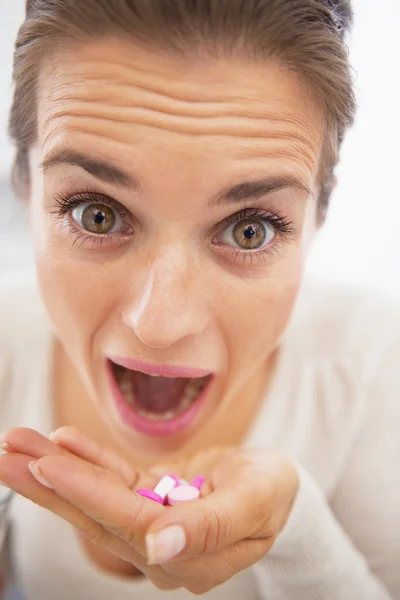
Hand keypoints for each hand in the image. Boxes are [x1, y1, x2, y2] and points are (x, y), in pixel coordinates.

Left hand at [0, 427, 298, 593]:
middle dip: (50, 484)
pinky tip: (61, 441)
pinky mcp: (148, 498)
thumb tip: (159, 548)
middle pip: (98, 513)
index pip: (128, 524)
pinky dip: (87, 458)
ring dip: (56, 469)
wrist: (276, 484)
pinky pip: (113, 477)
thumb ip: (210, 528)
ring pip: (97, 494)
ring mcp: (150, 522)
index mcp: (187, 558)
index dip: (89, 494)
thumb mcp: (256, 504)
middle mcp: (158, 547)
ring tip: (15, 444)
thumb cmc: (274, 493)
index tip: (49, 467)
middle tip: (6, 455)